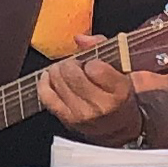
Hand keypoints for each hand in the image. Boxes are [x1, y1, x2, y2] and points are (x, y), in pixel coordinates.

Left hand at [38, 34, 156, 144]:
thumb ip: (102, 48)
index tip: (92, 64)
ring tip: (66, 72)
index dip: (90, 61)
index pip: (94, 67)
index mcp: (118, 91)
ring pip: (57, 81)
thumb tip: (80, 38)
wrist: (117, 128)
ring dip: (58, 71)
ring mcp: (81, 113)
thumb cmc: (119, 97)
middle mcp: (100, 104)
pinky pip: (46, 96)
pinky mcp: (66, 119)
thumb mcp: (122, 71)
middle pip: (72, 73)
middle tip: (76, 65)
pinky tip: (51, 78)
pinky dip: (45, 83)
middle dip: (71, 63)